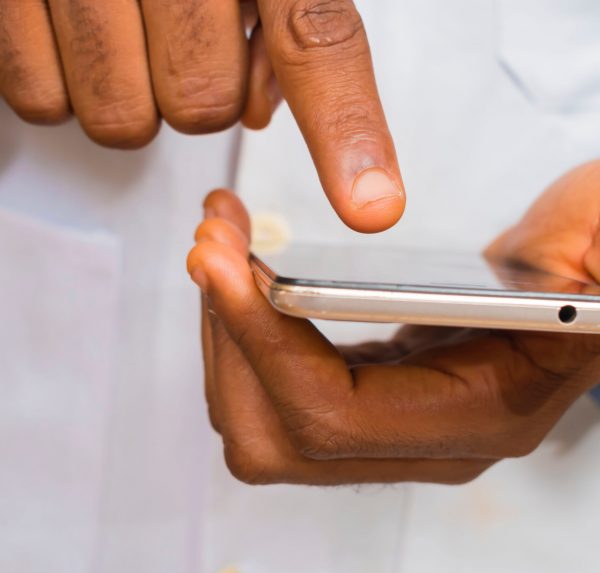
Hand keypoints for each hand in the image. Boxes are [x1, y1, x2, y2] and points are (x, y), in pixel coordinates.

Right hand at [0, 0, 403, 231]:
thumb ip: (283, 22)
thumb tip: (265, 107)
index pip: (316, 42)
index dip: (346, 133)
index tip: (372, 207)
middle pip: (204, 107)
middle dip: (194, 89)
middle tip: (174, 35)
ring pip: (125, 120)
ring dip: (126, 93)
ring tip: (116, 28)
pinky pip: (45, 102)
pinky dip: (59, 83)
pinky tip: (65, 30)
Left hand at [186, 162, 599, 485]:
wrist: (586, 277)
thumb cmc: (593, 261)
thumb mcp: (596, 243)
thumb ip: (576, 260)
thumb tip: (502, 275)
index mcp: (476, 415)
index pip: (329, 416)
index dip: (262, 344)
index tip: (223, 264)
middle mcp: (420, 439)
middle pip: (270, 435)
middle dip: (225, 339)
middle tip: (212, 244)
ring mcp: (387, 421)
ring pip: (257, 416)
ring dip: (223, 330)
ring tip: (220, 245)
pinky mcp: (363, 389)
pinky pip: (273, 384)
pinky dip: (242, 327)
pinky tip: (243, 271)